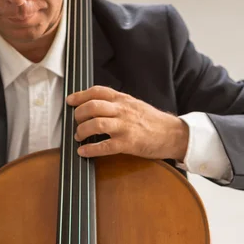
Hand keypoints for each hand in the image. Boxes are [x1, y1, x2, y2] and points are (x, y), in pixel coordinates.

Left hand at [66, 86, 188, 161]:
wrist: (173, 134)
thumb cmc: (155, 122)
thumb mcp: (136, 106)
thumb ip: (118, 104)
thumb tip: (98, 108)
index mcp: (124, 100)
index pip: (98, 91)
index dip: (80, 95)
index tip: (70, 101)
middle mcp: (123, 111)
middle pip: (92, 106)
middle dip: (78, 114)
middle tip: (75, 122)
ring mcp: (125, 127)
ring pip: (96, 124)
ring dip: (82, 131)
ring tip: (79, 136)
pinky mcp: (128, 143)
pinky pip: (104, 146)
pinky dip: (90, 149)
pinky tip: (83, 152)